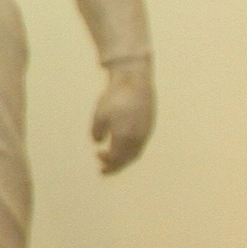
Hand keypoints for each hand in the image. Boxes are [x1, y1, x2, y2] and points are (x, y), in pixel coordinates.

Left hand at [91, 59, 154, 173]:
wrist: (135, 80)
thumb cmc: (115, 97)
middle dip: (116, 165)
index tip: (99, 167)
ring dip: (123, 157)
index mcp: (126, 138)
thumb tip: (98, 141)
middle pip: (127, 159)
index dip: (108, 166)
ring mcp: (146, 131)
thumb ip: (98, 132)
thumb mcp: (99, 115)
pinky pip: (139, 143)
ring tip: (111, 155)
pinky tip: (121, 143)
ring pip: (135, 152)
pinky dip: (130, 148)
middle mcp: (138, 138)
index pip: (117, 160)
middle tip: (104, 167)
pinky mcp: (148, 123)